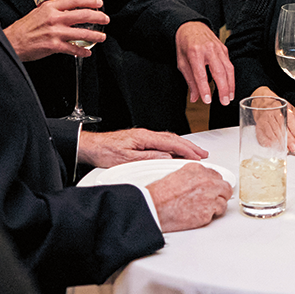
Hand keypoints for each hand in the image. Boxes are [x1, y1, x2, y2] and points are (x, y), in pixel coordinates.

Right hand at [3, 0, 107, 61]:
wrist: (12, 41)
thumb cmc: (24, 28)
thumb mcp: (39, 12)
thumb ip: (54, 10)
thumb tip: (68, 10)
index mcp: (50, 7)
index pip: (75, 0)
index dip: (90, 1)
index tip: (99, 3)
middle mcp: (54, 18)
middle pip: (83, 15)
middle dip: (98, 17)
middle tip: (105, 19)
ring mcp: (55, 32)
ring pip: (82, 32)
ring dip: (95, 35)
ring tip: (102, 36)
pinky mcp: (54, 46)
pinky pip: (73, 48)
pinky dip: (82, 51)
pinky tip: (87, 52)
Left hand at [77, 127, 207, 167]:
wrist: (92, 147)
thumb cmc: (105, 152)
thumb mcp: (127, 159)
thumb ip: (149, 157)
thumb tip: (167, 157)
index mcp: (144, 137)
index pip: (170, 142)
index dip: (186, 149)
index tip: (197, 156)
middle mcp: (145, 134)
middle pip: (173, 138)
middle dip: (189, 146)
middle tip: (202, 154)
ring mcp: (143, 137)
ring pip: (168, 139)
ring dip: (182, 145)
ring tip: (194, 153)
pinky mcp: (140, 141)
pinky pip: (162, 141)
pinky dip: (173, 146)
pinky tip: (176, 151)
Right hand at [147, 163, 231, 231]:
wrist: (154, 207)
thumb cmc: (160, 194)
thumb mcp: (177, 176)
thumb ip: (193, 178)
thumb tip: (200, 184)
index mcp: (196, 169)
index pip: (215, 175)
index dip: (213, 184)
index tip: (212, 188)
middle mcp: (205, 180)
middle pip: (224, 186)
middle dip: (220, 193)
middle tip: (213, 199)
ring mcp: (209, 195)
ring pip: (224, 199)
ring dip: (216, 204)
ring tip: (204, 208)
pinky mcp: (208, 210)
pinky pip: (218, 211)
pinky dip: (212, 214)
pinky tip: (201, 214)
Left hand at [175, 21, 233, 105]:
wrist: (191, 26)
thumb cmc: (185, 45)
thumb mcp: (182, 63)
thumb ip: (190, 81)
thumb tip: (195, 98)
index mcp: (194, 53)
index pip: (200, 74)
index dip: (204, 88)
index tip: (207, 100)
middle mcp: (208, 49)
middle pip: (219, 71)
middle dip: (223, 88)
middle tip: (225, 102)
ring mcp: (218, 48)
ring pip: (228, 68)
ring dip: (230, 84)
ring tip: (229, 97)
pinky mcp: (224, 49)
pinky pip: (229, 64)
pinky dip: (230, 77)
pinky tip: (229, 86)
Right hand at [249, 85, 294, 153]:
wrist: (262, 104)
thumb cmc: (279, 108)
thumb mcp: (292, 112)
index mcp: (283, 108)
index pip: (290, 121)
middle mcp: (273, 113)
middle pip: (281, 128)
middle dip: (289, 140)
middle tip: (294, 148)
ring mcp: (265, 120)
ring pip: (272, 133)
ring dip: (279, 143)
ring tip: (286, 149)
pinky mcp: (258, 126)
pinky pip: (262, 135)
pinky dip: (268, 142)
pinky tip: (274, 146)